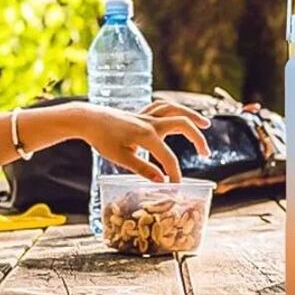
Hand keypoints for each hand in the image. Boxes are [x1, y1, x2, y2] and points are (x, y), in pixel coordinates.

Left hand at [78, 100, 211, 182]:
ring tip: (205, 124)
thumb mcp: (120, 157)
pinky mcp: (143, 113)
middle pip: (182, 124)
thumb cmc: (102, 139)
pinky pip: (164, 107)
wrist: (89, 119)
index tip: (177, 186)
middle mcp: (151, 123)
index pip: (168, 157)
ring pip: (175, 109)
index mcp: (146, 136)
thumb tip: (161, 181)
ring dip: (192, 115)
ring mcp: (148, 116)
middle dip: (197, 138)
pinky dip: (176, 110)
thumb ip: (142, 169)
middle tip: (205, 153)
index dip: (175, 173)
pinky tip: (181, 115)